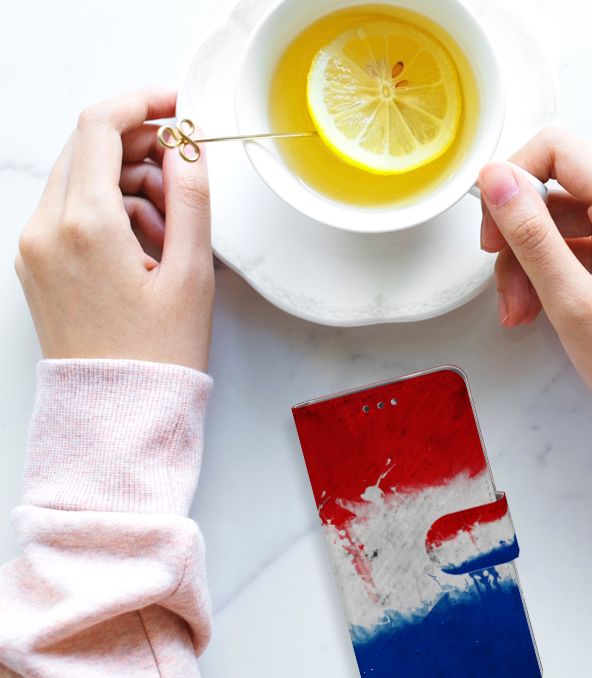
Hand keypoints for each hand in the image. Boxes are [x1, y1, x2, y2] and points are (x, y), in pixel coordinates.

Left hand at [15, 88, 213, 371]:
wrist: (117, 412)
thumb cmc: (157, 354)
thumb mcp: (192, 272)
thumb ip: (192, 198)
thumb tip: (188, 147)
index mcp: (85, 225)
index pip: (100, 127)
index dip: (143, 103)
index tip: (177, 105)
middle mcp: (46, 229)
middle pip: (88, 148)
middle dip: (141, 147)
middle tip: (185, 173)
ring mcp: (35, 246)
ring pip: (81, 178)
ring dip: (129, 182)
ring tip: (173, 228)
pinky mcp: (37, 263)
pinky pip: (72, 210)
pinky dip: (110, 209)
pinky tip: (148, 244)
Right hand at [478, 128, 591, 426]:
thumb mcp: (571, 302)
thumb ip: (530, 233)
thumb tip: (494, 177)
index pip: (558, 149)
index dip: (512, 179)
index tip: (492, 228)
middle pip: (557, 182)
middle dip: (519, 230)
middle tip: (503, 279)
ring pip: (561, 213)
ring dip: (529, 257)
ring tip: (520, 309)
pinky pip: (578, 237)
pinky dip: (550, 267)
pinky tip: (537, 306)